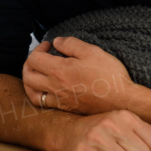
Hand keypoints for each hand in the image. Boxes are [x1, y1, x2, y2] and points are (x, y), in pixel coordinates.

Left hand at [23, 37, 139, 114]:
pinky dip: (39, 95)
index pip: (34, 59)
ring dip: (29, 81)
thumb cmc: (109, 76)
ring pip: (32, 92)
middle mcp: (55, 86)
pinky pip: (43, 104)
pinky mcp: (66, 108)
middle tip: (38, 57)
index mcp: (59, 70)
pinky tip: (46, 90)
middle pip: (27, 76)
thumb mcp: (92, 51)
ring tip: (36, 74)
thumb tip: (56, 42)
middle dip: (28, 63)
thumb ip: (71, 44)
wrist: (123, 102)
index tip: (48, 46)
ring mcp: (60, 99)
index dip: (38, 48)